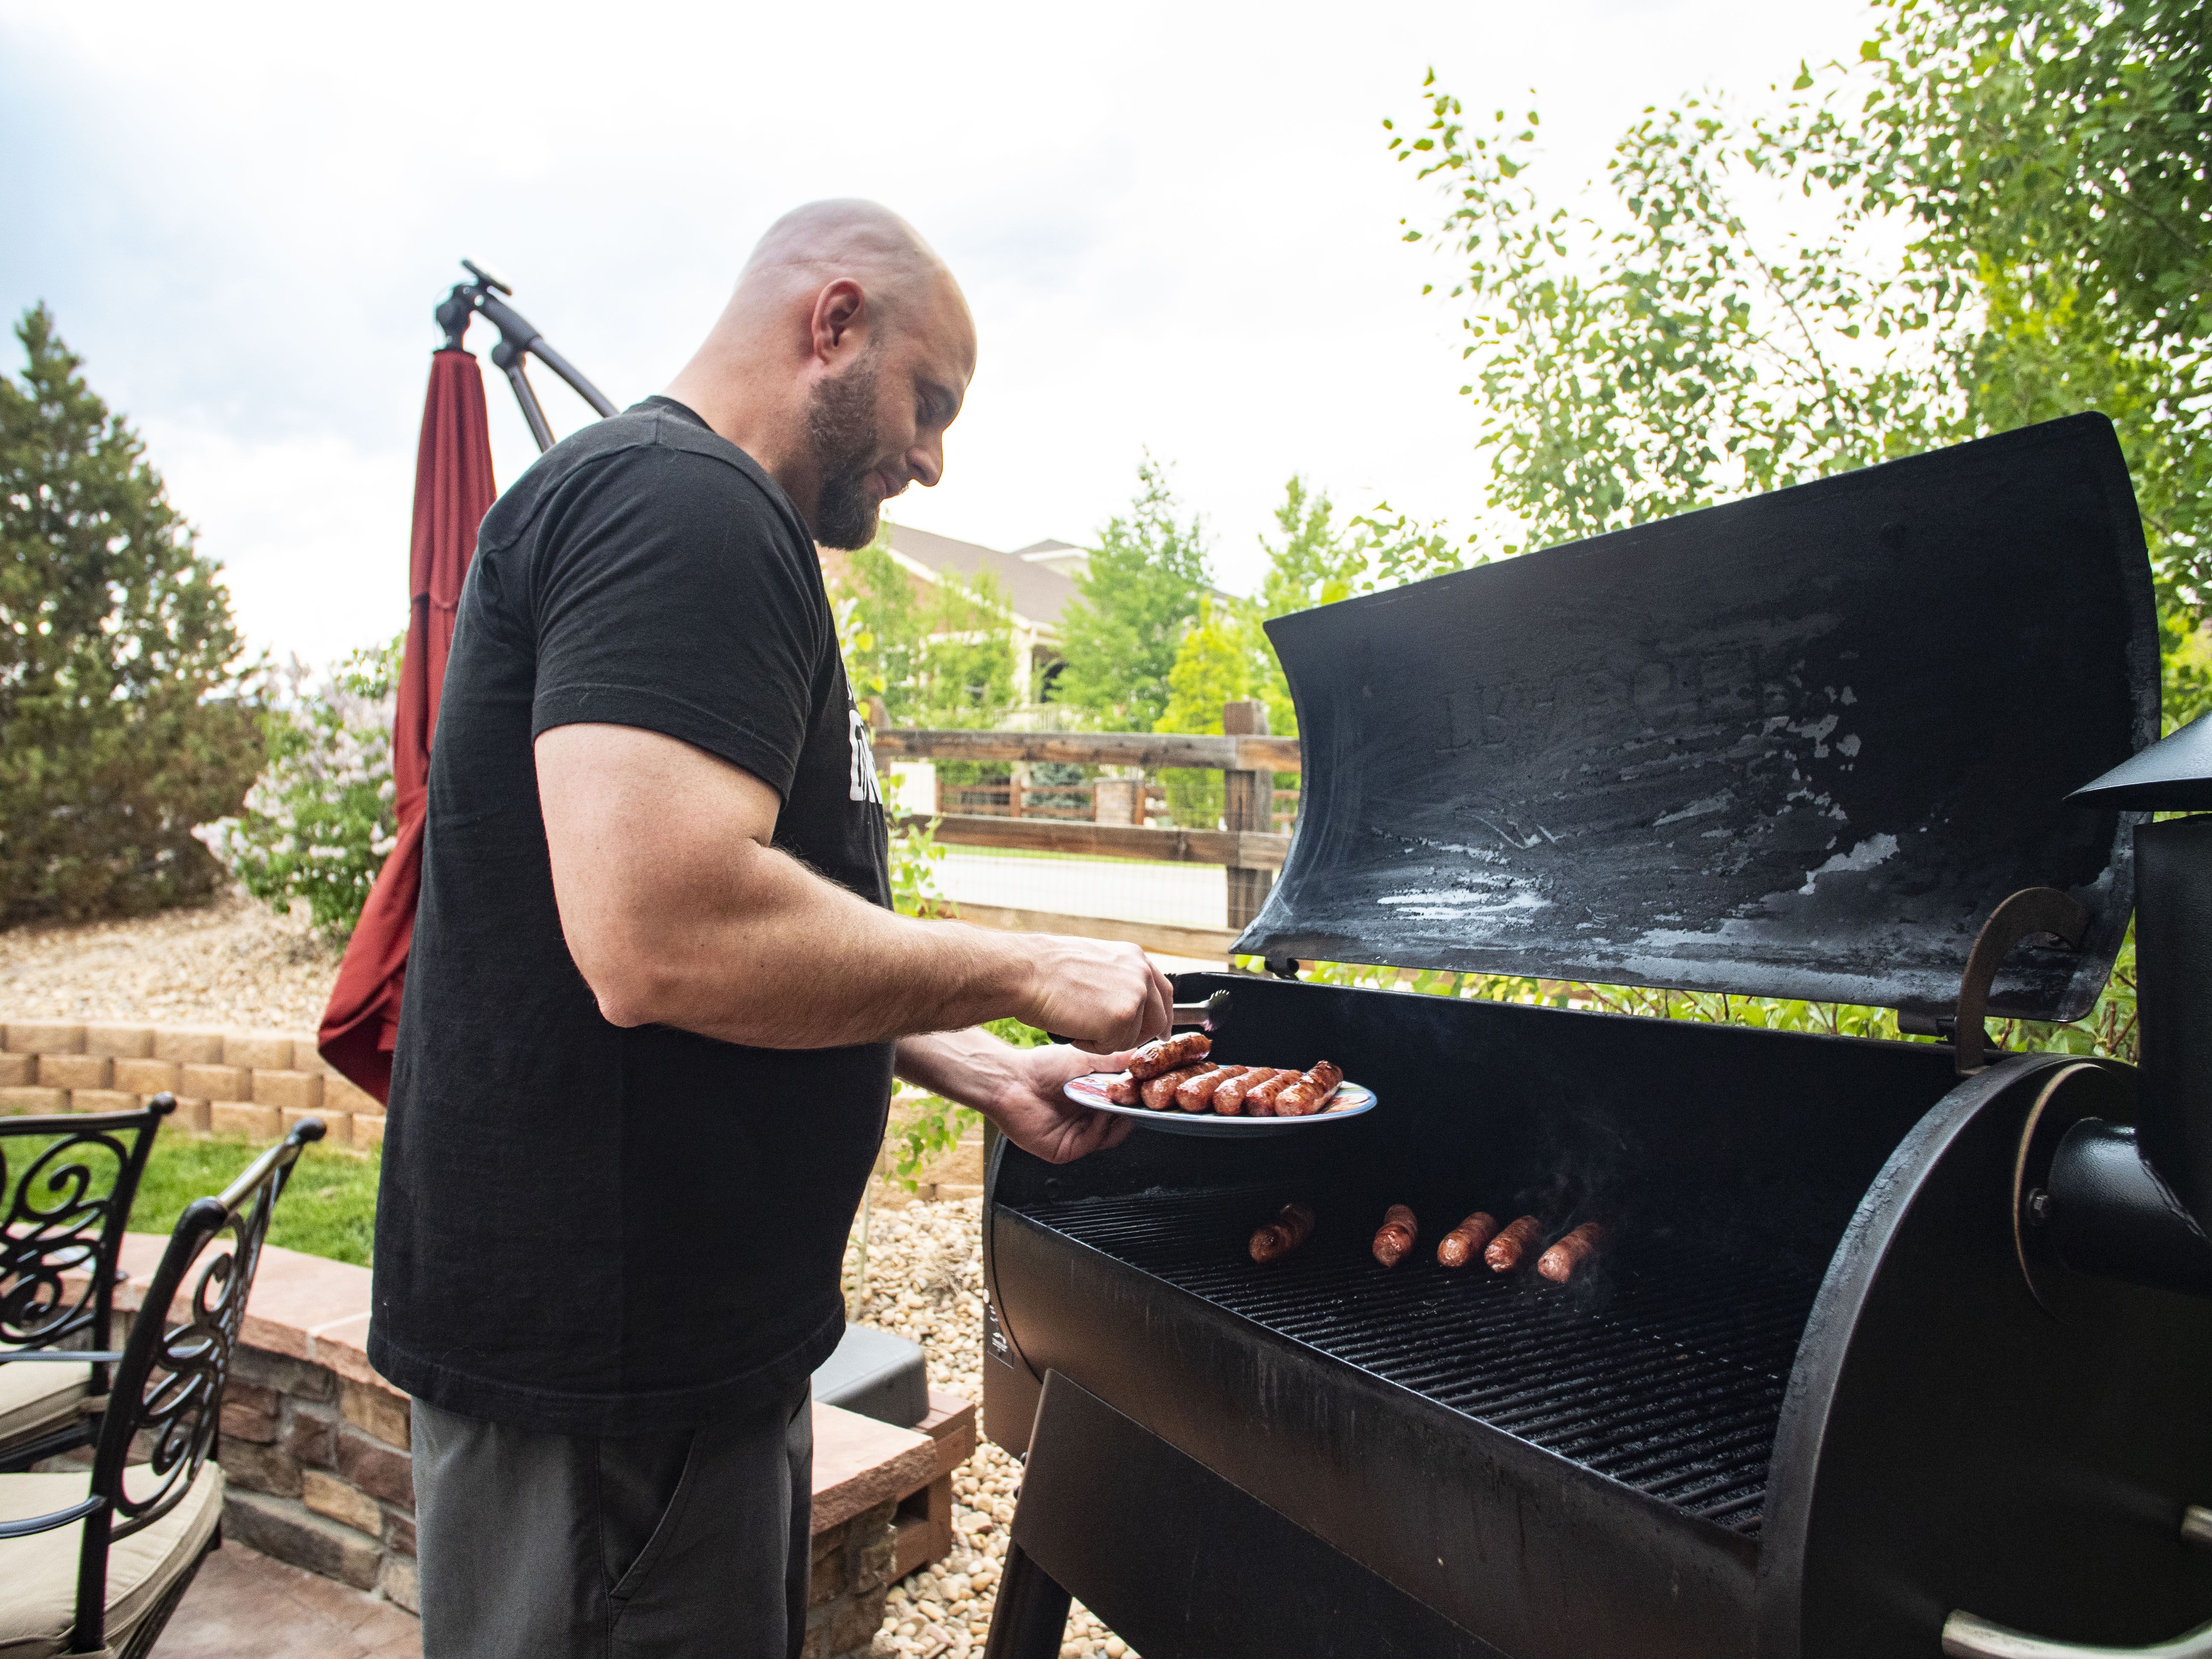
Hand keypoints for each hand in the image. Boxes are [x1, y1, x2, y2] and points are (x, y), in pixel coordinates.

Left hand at [986, 1044, 1138, 1163]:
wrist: (1011, 1080)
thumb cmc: (1042, 1066)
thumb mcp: (1086, 1059)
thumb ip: (1114, 1061)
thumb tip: (1141, 1053)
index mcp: (1090, 1098)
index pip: (1122, 1105)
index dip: (1136, 1098)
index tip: (1151, 1088)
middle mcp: (1084, 1118)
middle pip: (1119, 1123)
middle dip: (1132, 1111)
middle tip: (1145, 1098)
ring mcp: (1075, 1135)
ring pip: (1109, 1137)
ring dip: (1118, 1120)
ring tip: (1122, 1103)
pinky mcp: (1064, 1150)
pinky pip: (1091, 1144)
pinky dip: (1100, 1130)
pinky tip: (1100, 1113)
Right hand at [1017, 935, 1173, 1053]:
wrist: (1025, 971)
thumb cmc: (1045, 969)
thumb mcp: (1094, 963)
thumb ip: (1118, 980)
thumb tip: (1128, 1005)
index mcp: (1134, 957)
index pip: (1162, 992)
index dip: (1161, 1015)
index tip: (1161, 1032)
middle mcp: (1142, 973)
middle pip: (1156, 1020)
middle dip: (1134, 1036)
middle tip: (1107, 1038)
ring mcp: (1135, 995)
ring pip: (1131, 1038)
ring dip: (1104, 1039)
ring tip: (1075, 1019)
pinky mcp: (1123, 1018)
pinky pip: (1111, 1048)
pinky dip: (1089, 1045)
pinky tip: (1072, 1025)